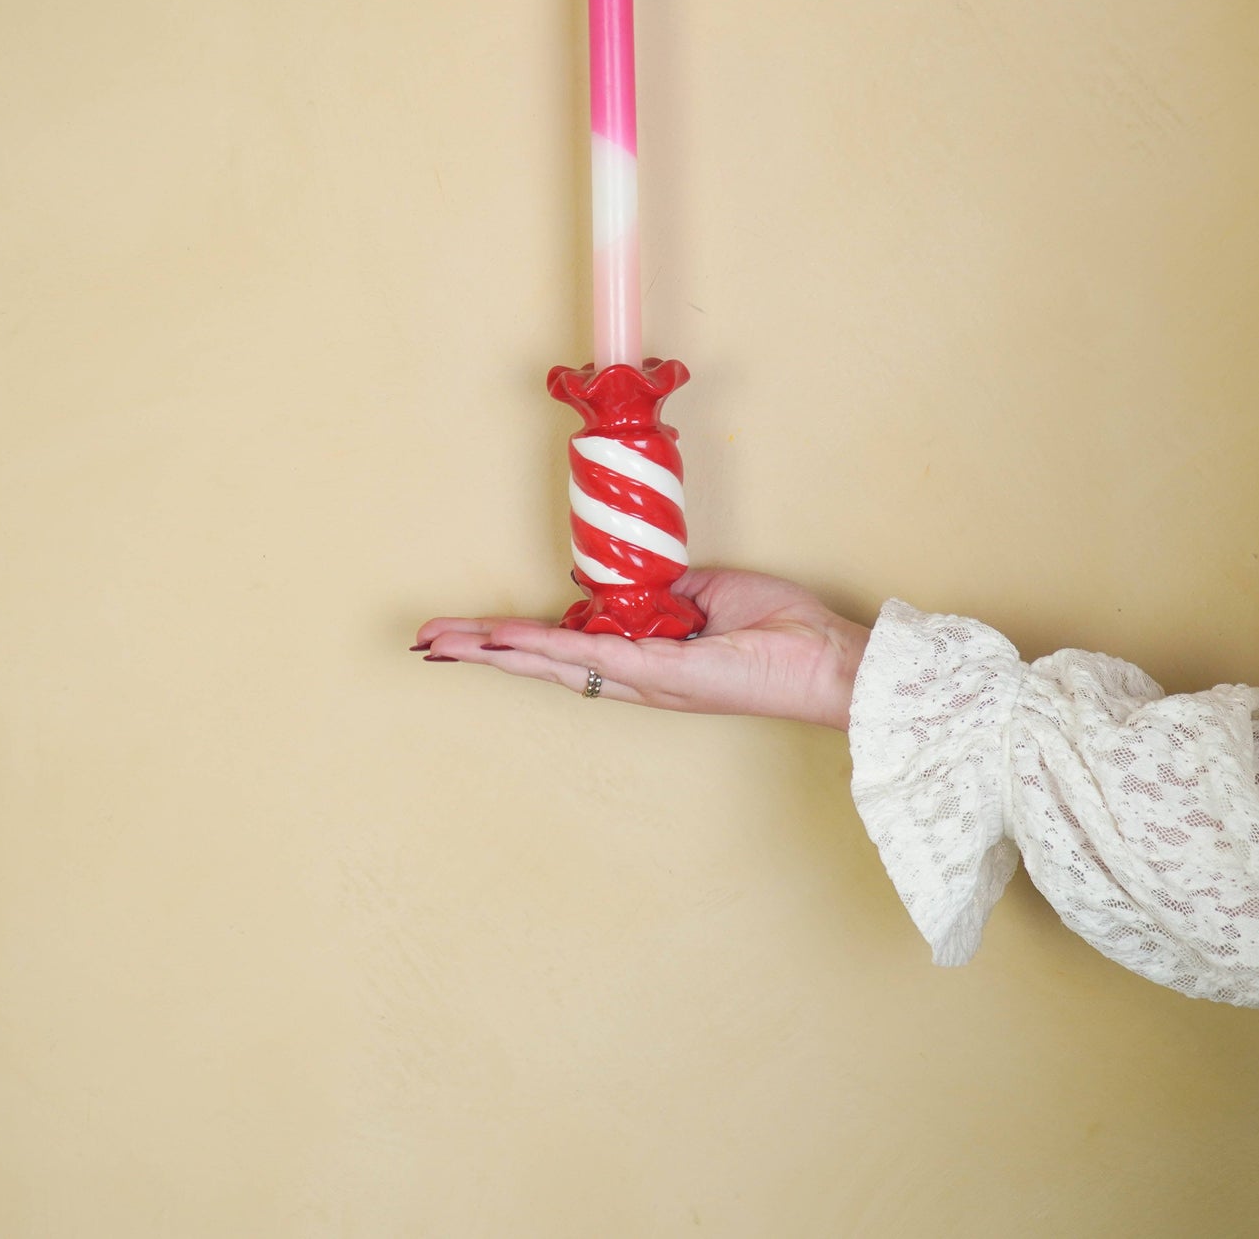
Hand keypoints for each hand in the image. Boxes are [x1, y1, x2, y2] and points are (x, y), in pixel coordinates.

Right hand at [414, 569, 869, 729]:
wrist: (830, 660)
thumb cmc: (782, 630)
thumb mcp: (709, 595)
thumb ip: (661, 593)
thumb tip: (623, 579)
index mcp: (647, 658)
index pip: (566, 647)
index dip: (514, 640)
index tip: (470, 631)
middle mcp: (638, 677)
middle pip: (545, 663)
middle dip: (483, 651)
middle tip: (428, 643)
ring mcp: (649, 680)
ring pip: (557, 664)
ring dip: (498, 651)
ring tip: (447, 643)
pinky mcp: (668, 675)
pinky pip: (597, 658)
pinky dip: (548, 649)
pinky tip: (509, 643)